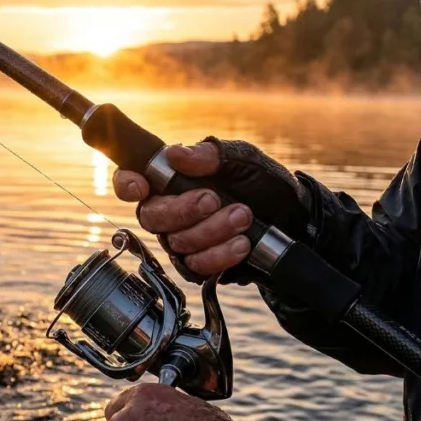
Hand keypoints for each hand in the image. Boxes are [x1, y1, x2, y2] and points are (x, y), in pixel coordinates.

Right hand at [113, 139, 312, 282]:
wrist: (293, 218)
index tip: (143, 186)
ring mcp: (180, 239)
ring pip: (176, 242)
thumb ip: (210, 154)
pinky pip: (193, 266)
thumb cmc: (263, 183)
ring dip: (212, 230)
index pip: (130, 181)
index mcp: (171, 179)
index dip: (127, 184)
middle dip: (182, 210)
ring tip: (243, 215)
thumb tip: (175, 154)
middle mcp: (168, 210)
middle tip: (213, 199)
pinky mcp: (197, 264)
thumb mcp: (242, 159)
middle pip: (150, 216)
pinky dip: (219, 255)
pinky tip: (241, 243)